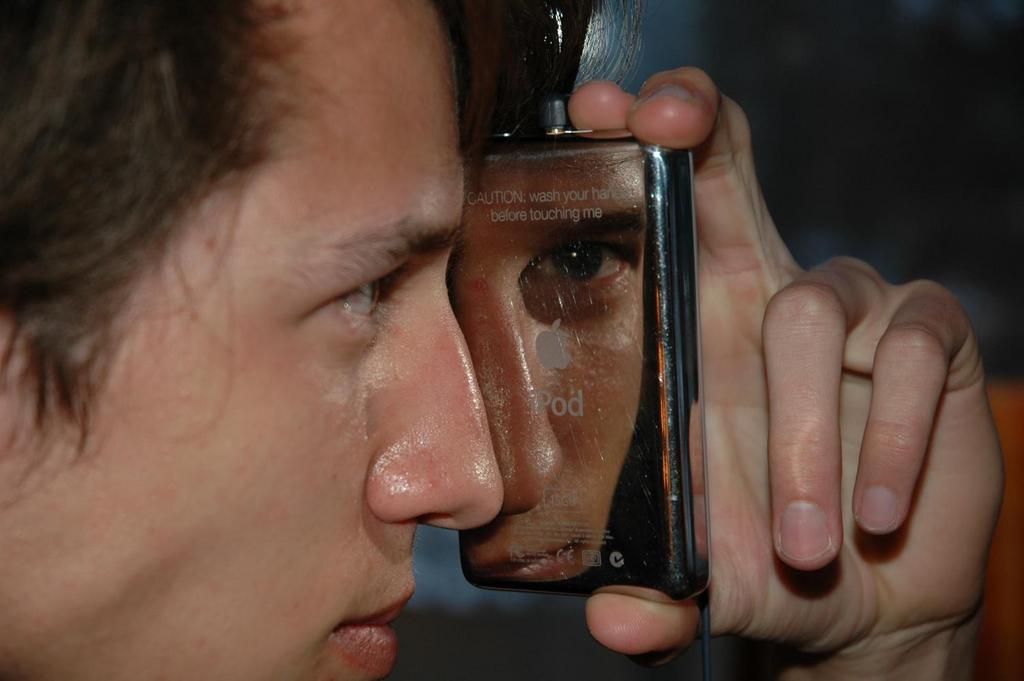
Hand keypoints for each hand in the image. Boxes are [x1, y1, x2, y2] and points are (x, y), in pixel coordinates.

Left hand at [569, 70, 1003, 676]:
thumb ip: (653, 596)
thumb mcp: (696, 576)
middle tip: (665, 119)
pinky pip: (912, 355)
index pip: (667, 210)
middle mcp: (766, 298)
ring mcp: (853, 313)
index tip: (601, 108)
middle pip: (731, 177)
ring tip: (800, 541)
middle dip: (697, 132)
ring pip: (811, 312)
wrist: (858, 596)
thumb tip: (618, 619)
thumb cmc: (756, 559)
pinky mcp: (927, 347)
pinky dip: (891, 440)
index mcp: (695, 327)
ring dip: (801, 436)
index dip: (639, 144)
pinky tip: (877, 514)